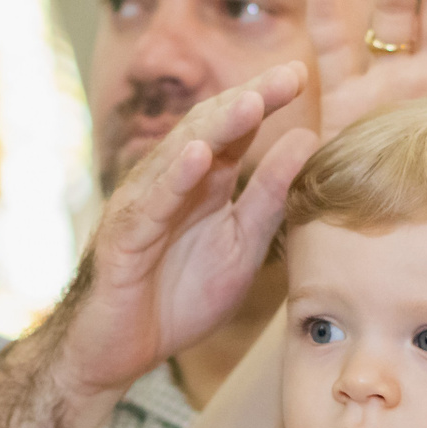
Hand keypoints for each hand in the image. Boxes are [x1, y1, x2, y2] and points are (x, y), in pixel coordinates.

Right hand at [51, 63, 319, 398]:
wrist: (119, 353)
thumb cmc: (176, 299)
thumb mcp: (241, 247)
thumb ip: (269, 198)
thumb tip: (307, 141)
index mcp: (201, 183)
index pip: (234, 129)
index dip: (265, 100)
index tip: (301, 75)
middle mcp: (169, 184)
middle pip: (208, 128)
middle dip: (249, 100)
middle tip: (288, 75)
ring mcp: (142, 206)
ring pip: (178, 156)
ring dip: (215, 128)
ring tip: (251, 103)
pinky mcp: (122, 238)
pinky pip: (150, 204)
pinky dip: (173, 178)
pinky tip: (196, 156)